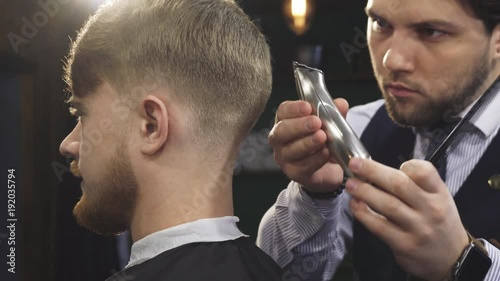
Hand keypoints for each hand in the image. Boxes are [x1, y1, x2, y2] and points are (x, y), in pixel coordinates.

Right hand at [269, 99, 348, 192]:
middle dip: (299, 126)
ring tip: (322, 137)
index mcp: (285, 121)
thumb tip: (340, 104)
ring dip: (308, 143)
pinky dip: (315, 159)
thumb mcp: (330, 125)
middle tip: (317, 122)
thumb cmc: (322, 142)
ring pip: (291, 150)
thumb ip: (334, 113)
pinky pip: (303, 166)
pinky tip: (325, 153)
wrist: (327, 169)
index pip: (283, 111)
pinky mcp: (294, 173)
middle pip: (282, 130)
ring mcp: (284, 157)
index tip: (308, 107)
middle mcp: (280, 139)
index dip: (294, 108)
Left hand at [345, 158, 468, 280]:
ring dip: (365, 192)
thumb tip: (380, 170)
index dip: (407, 165)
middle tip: (355, 164)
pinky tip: (355, 205)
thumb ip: (417, 184)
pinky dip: (364, 215)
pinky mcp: (404, 245)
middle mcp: (431, 209)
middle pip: (399, 184)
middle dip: (373, 171)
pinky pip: (380, 227)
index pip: (425, 172)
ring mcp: (418, 228)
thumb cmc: (439, 222)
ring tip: (350, 184)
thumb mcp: (439, 199)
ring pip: (388, 205)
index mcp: (439, 194)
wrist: (452, 258)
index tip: (395, 164)